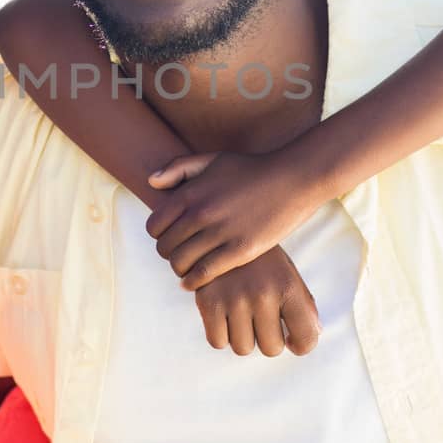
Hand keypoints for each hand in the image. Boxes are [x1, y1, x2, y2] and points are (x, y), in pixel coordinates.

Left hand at [146, 150, 326, 289]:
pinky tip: (194, 282)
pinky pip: (203, 274)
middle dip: (169, 254)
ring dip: (180, 269)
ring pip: (180, 263)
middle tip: (180, 255)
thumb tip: (151, 182)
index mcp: (190, 193)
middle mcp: (201, 213)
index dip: (158, 236)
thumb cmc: (251, 170)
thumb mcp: (213, 159)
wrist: (292, 179)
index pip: (154, 226)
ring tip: (187, 269)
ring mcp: (220, 233)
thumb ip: (179, 168)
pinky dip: (192, 282)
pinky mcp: (240, 250)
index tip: (170, 238)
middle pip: (165, 247)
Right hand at [193, 246, 319, 356]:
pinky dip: (220, 334)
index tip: (292, 338)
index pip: (307, 339)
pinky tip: (224, 316)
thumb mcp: (288, 274)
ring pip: (242, 348)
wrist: (222, 229)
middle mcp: (263, 294)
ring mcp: (234, 299)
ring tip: (241, 315)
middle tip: (262, 321)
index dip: (301, 344)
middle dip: (268, 339)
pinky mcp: (208, 301)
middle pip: (271, 349)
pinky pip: (217, 342)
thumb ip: (305, 305)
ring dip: (243, 337)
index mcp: (288, 287)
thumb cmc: (261, 260)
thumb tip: (314, 333)